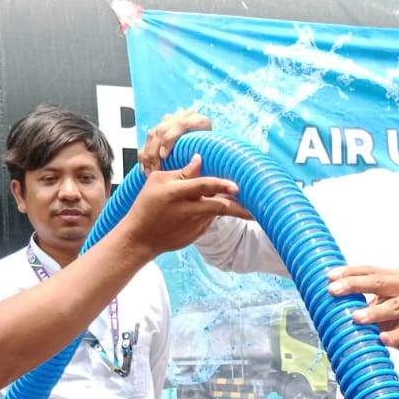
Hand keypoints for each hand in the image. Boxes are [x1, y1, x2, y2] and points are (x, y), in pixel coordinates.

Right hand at [116, 154, 240, 256]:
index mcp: (177, 193)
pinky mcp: (196, 234)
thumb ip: (181, 172)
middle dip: (241, 209)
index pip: (204, 186)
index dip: (222, 185)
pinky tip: (212, 209)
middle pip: (220, 207)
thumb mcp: (157, 182)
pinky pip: (209, 220)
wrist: (140, 238)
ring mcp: (194, 225)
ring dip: (232, 208)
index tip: (237, 186)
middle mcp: (188, 210)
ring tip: (247, 206)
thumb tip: (200, 160)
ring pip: (218, 212)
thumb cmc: (146, 206)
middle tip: (257, 208)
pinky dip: (214, 213)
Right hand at [139, 109, 211, 173]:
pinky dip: (145, 153)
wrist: (208, 143)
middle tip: (154, 168)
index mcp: (200, 121)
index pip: (180, 125)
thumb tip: (197, 165)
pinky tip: (144, 166)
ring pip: (153, 134)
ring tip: (149, 170)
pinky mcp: (162, 126)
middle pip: (163, 130)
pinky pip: (148, 139)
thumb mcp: (212, 153)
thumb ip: (206, 155)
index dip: (169, 139)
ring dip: (149, 154)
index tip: (164, 155)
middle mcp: (184, 116)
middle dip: (155, 151)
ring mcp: (172, 120)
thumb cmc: (211, 152)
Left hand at [327, 265, 398, 369]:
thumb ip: (367, 303)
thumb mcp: (384, 310)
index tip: (330, 277)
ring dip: (373, 312)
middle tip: (335, 291)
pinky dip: (394, 336)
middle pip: (381, 282)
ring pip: (394, 306)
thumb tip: (336, 303)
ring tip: (356, 318)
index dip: (351, 273)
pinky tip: (383, 339)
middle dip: (355, 285)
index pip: (372, 270)